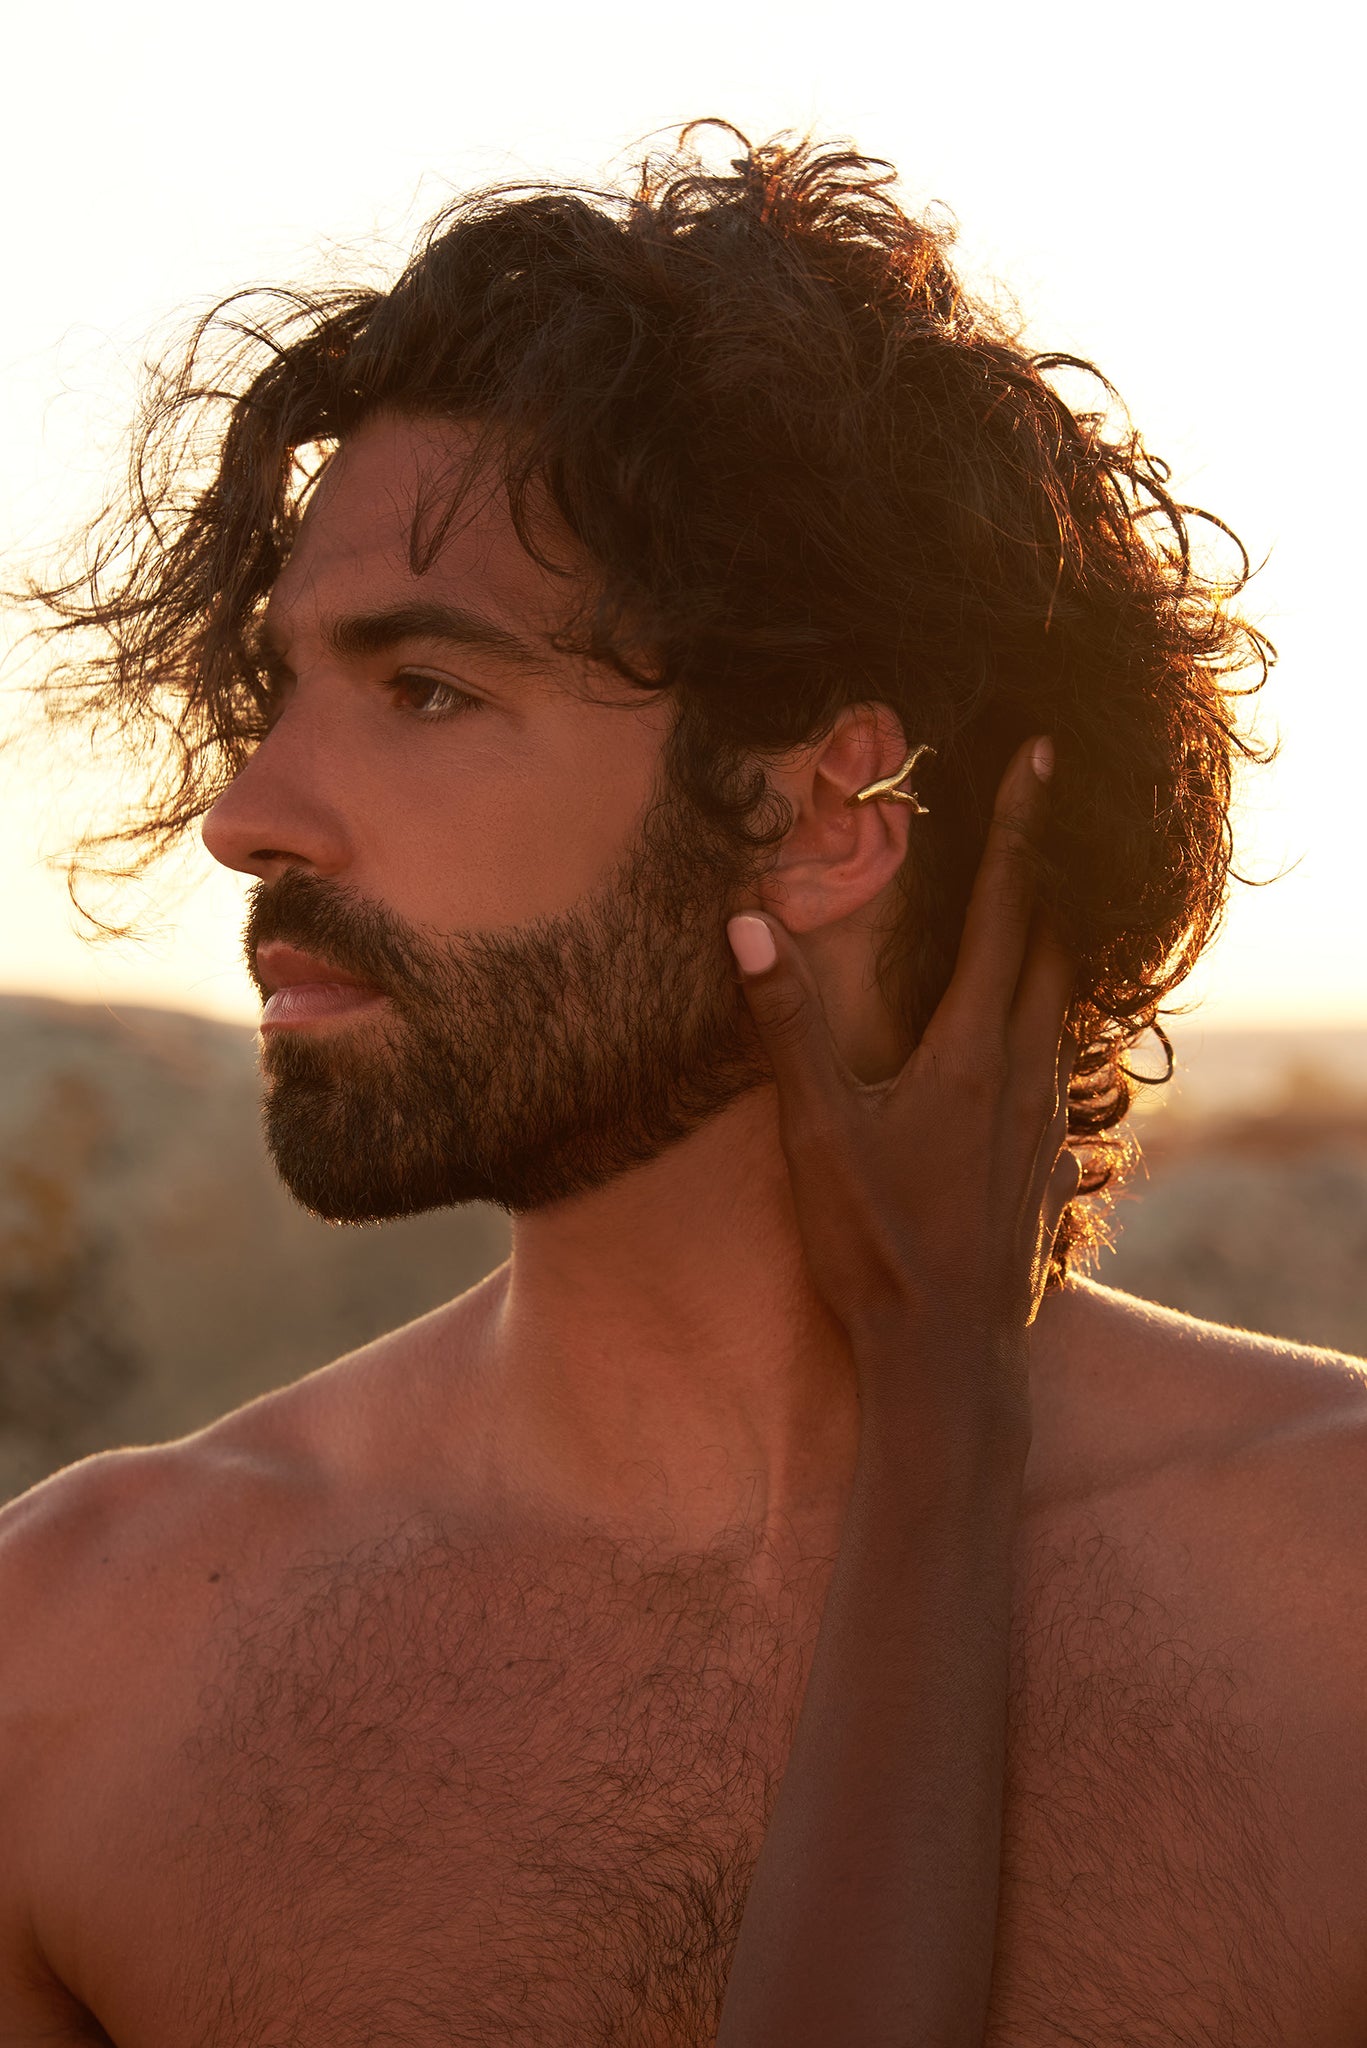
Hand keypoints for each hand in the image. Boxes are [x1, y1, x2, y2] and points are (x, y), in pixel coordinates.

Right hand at [727, 734, 1078, 1434]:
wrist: (950, 1356)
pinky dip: (1047, 1010)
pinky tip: (1024, 1030)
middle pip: (1056, 944)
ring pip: (1065, 1002)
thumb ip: (784, 1024)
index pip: (1011, 909)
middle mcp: (1028, 1071)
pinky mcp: (1045, 1161)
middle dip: (1048, 869)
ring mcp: (1045, 1119)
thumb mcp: (819, 1131)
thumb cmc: (878, 1244)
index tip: (1043, 755)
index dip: (1024, 827)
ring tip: (1034, 900)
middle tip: (1039, 809)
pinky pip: (1059, 1057)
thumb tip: (746, 922)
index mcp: (976, 1048)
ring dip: (1052, 939)